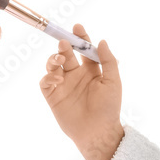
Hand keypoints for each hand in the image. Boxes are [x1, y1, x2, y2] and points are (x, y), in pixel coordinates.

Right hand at [39, 24, 123, 159]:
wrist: (98, 132)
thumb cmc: (109, 108)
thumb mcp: (113, 81)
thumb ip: (108, 60)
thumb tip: (101, 40)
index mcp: (92, 71)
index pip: (84, 50)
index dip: (81, 38)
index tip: (77, 27)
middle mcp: (76, 75)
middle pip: (66, 54)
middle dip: (64, 45)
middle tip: (65, 43)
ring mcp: (64, 85)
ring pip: (53, 64)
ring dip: (54, 58)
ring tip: (60, 59)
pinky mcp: (53, 96)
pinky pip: (45, 81)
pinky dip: (48, 76)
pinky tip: (57, 77)